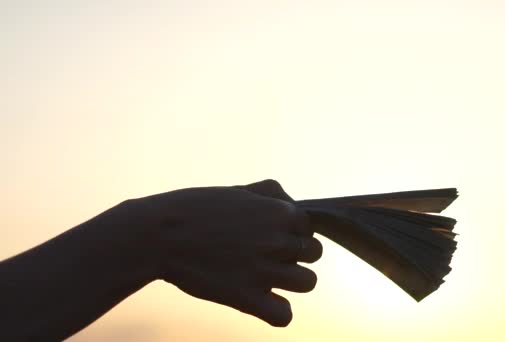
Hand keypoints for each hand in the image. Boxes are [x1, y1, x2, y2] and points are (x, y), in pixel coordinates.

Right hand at [130, 179, 322, 326]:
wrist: (156, 235)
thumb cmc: (195, 209)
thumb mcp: (237, 190)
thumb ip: (270, 193)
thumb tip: (293, 206)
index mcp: (278, 212)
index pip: (309, 226)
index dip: (292, 232)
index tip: (271, 236)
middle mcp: (277, 241)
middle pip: (314, 253)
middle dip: (295, 255)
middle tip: (268, 256)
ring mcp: (264, 271)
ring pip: (309, 282)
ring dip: (292, 282)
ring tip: (268, 278)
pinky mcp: (246, 298)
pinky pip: (284, 315)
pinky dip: (276, 312)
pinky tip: (262, 302)